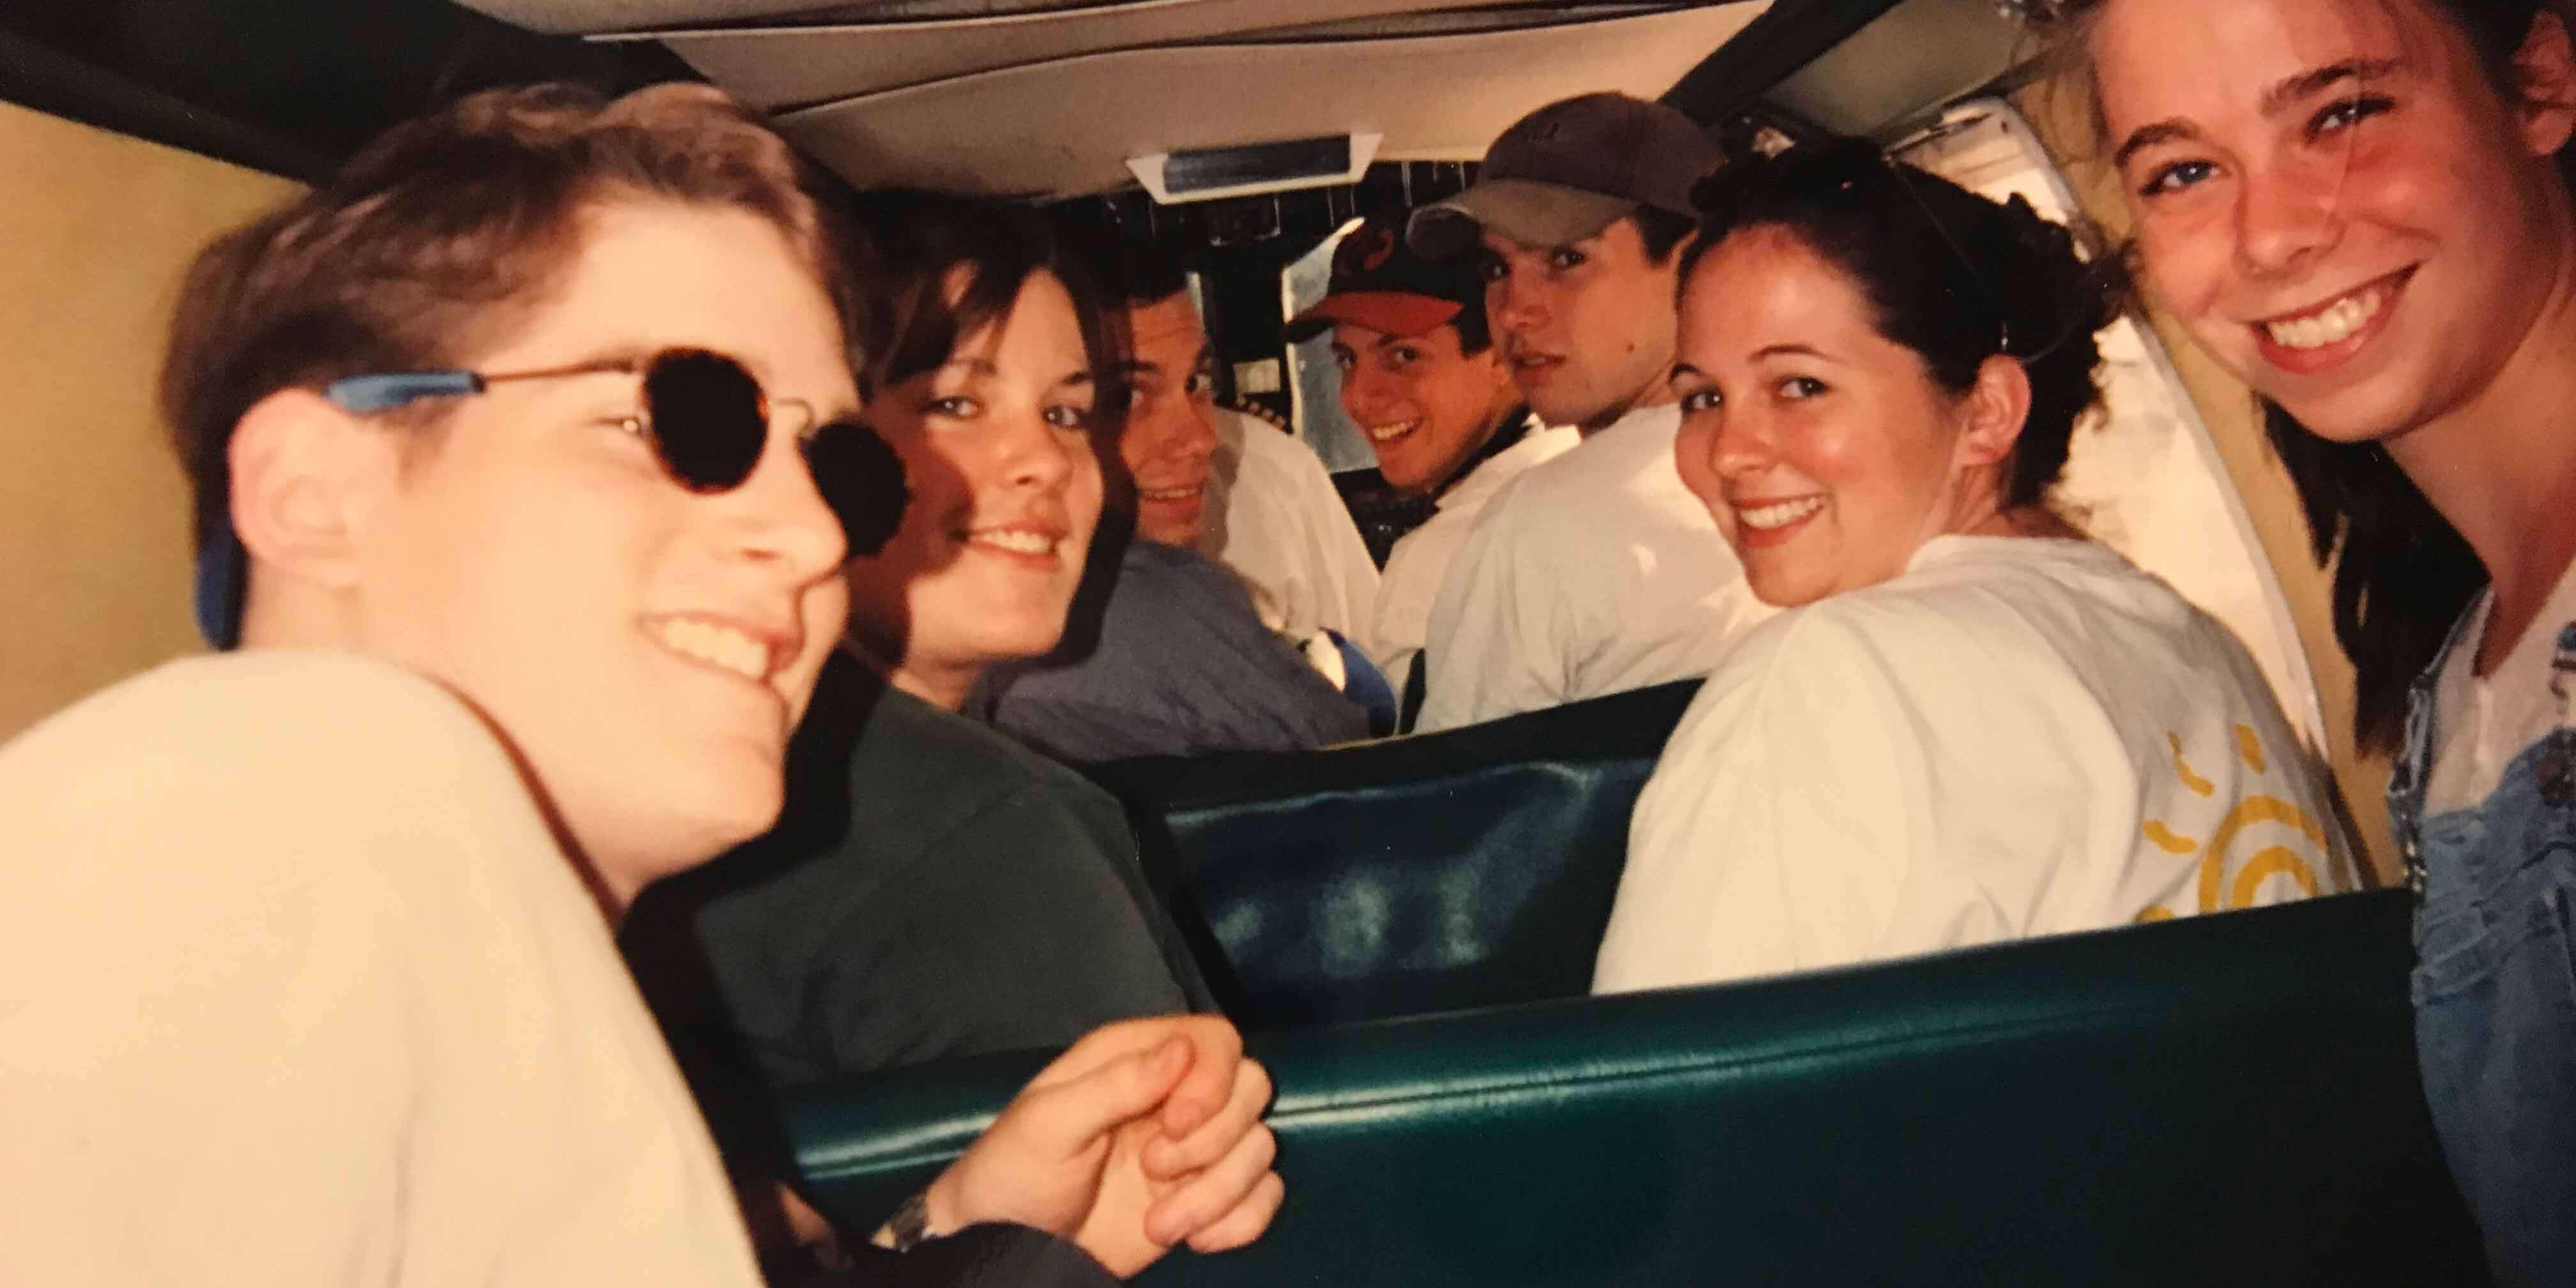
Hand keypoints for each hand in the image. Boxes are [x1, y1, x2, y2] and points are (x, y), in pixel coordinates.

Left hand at [917, 1016, 1282, 1274]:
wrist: (1012, 1254)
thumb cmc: (1014, 1176)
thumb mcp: (1049, 1123)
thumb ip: (1115, 1083)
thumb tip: (1182, 1049)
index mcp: (1135, 1060)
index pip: (1216, 1040)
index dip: (1213, 1079)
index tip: (1176, 1124)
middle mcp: (1175, 1097)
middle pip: (1252, 1088)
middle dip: (1213, 1141)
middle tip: (1151, 1170)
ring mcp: (1196, 1151)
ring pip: (1260, 1148)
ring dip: (1217, 1195)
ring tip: (1158, 1225)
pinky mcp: (1208, 1198)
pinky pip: (1265, 1196)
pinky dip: (1240, 1222)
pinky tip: (1194, 1240)